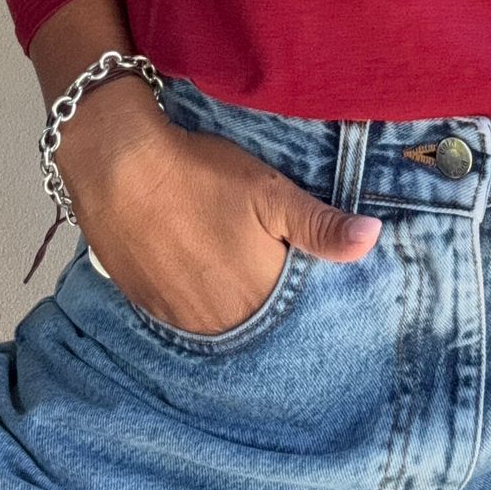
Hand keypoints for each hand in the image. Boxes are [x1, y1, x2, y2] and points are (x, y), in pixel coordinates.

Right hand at [63, 119, 381, 337]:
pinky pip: (184, 315)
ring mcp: (178, 319)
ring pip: (219, 320)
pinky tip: (196, 267)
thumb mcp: (271, 192)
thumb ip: (321, 226)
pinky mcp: (147, 306)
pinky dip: (196, 298)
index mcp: (257, 299)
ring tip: (229, 262)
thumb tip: (373, 240)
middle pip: (255, 321)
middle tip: (259, 258)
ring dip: (229, 301)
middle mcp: (219, 323)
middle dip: (266, 298)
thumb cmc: (202, 175)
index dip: (298, 289)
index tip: (297, 265)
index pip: (293, 313)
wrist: (118, 166)